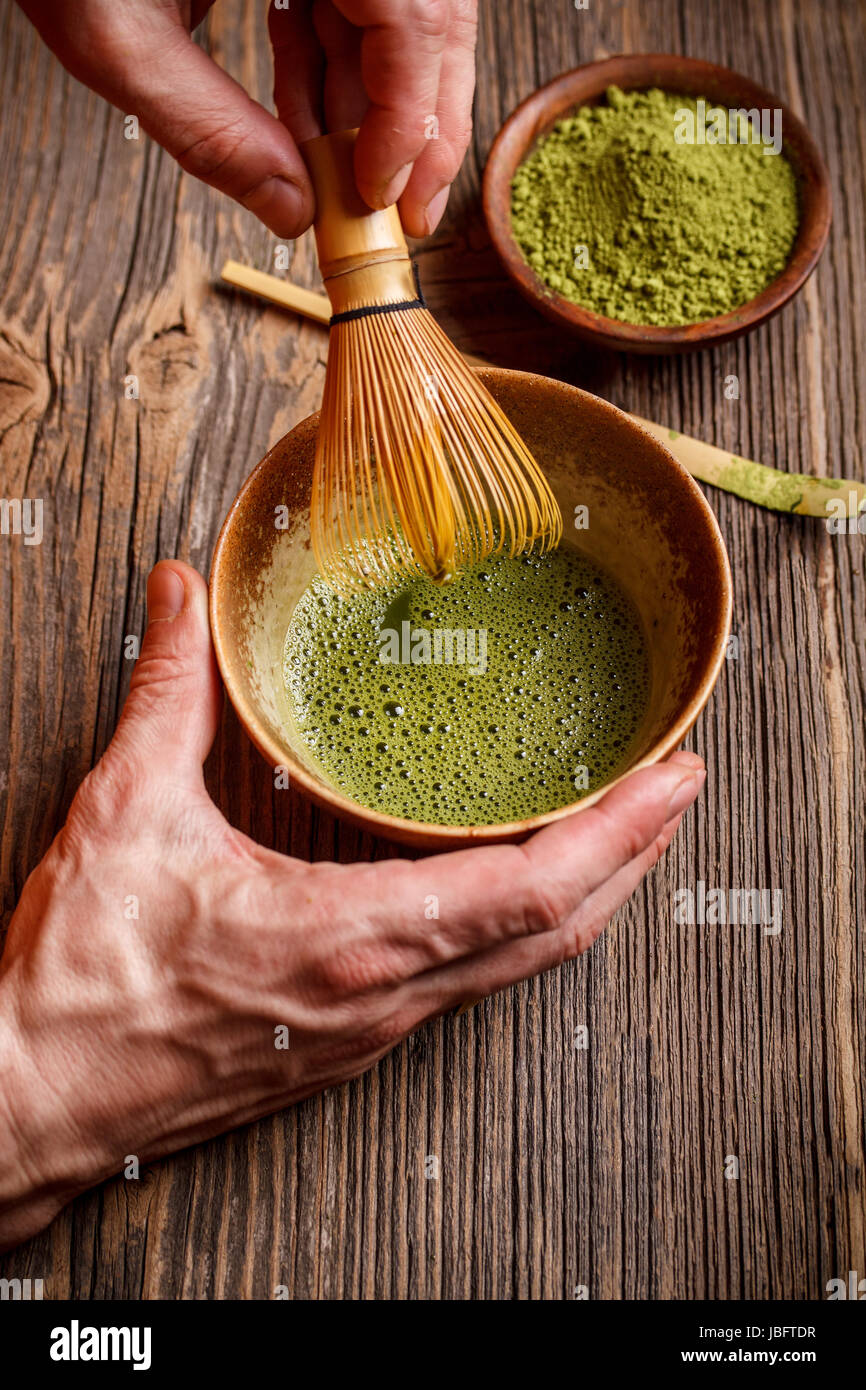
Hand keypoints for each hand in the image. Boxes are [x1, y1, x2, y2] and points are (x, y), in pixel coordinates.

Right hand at [0, 561, 704, 1250]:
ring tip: (620, 834)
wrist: (40, 1100)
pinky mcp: (352, 1042)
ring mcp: (375, 1028)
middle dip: (631, 857)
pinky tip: (518, 893)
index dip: (616, 834)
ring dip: (587, 896)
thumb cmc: (84, 984)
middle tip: (675, 791)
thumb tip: (177, 596)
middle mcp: (384, 995)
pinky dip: (524, 928)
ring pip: (521, 967)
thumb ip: (166, 693)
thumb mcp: (125, 816)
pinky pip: (472, 983)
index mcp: (350, 939)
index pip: (530, 890)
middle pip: (556, 933)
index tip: (672, 780)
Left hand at [16, 0, 476, 236]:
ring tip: (337, 182)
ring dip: (372, 109)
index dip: (412, 116)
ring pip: (397, 20)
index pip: (413, 17)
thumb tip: (290, 211)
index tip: (381, 194)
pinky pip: (350, 6)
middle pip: (429, 19)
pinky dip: (334, 73)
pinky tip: (308, 130)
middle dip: (418, 124)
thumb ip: (204, 126)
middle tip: (402, 211)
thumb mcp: (115, 34)